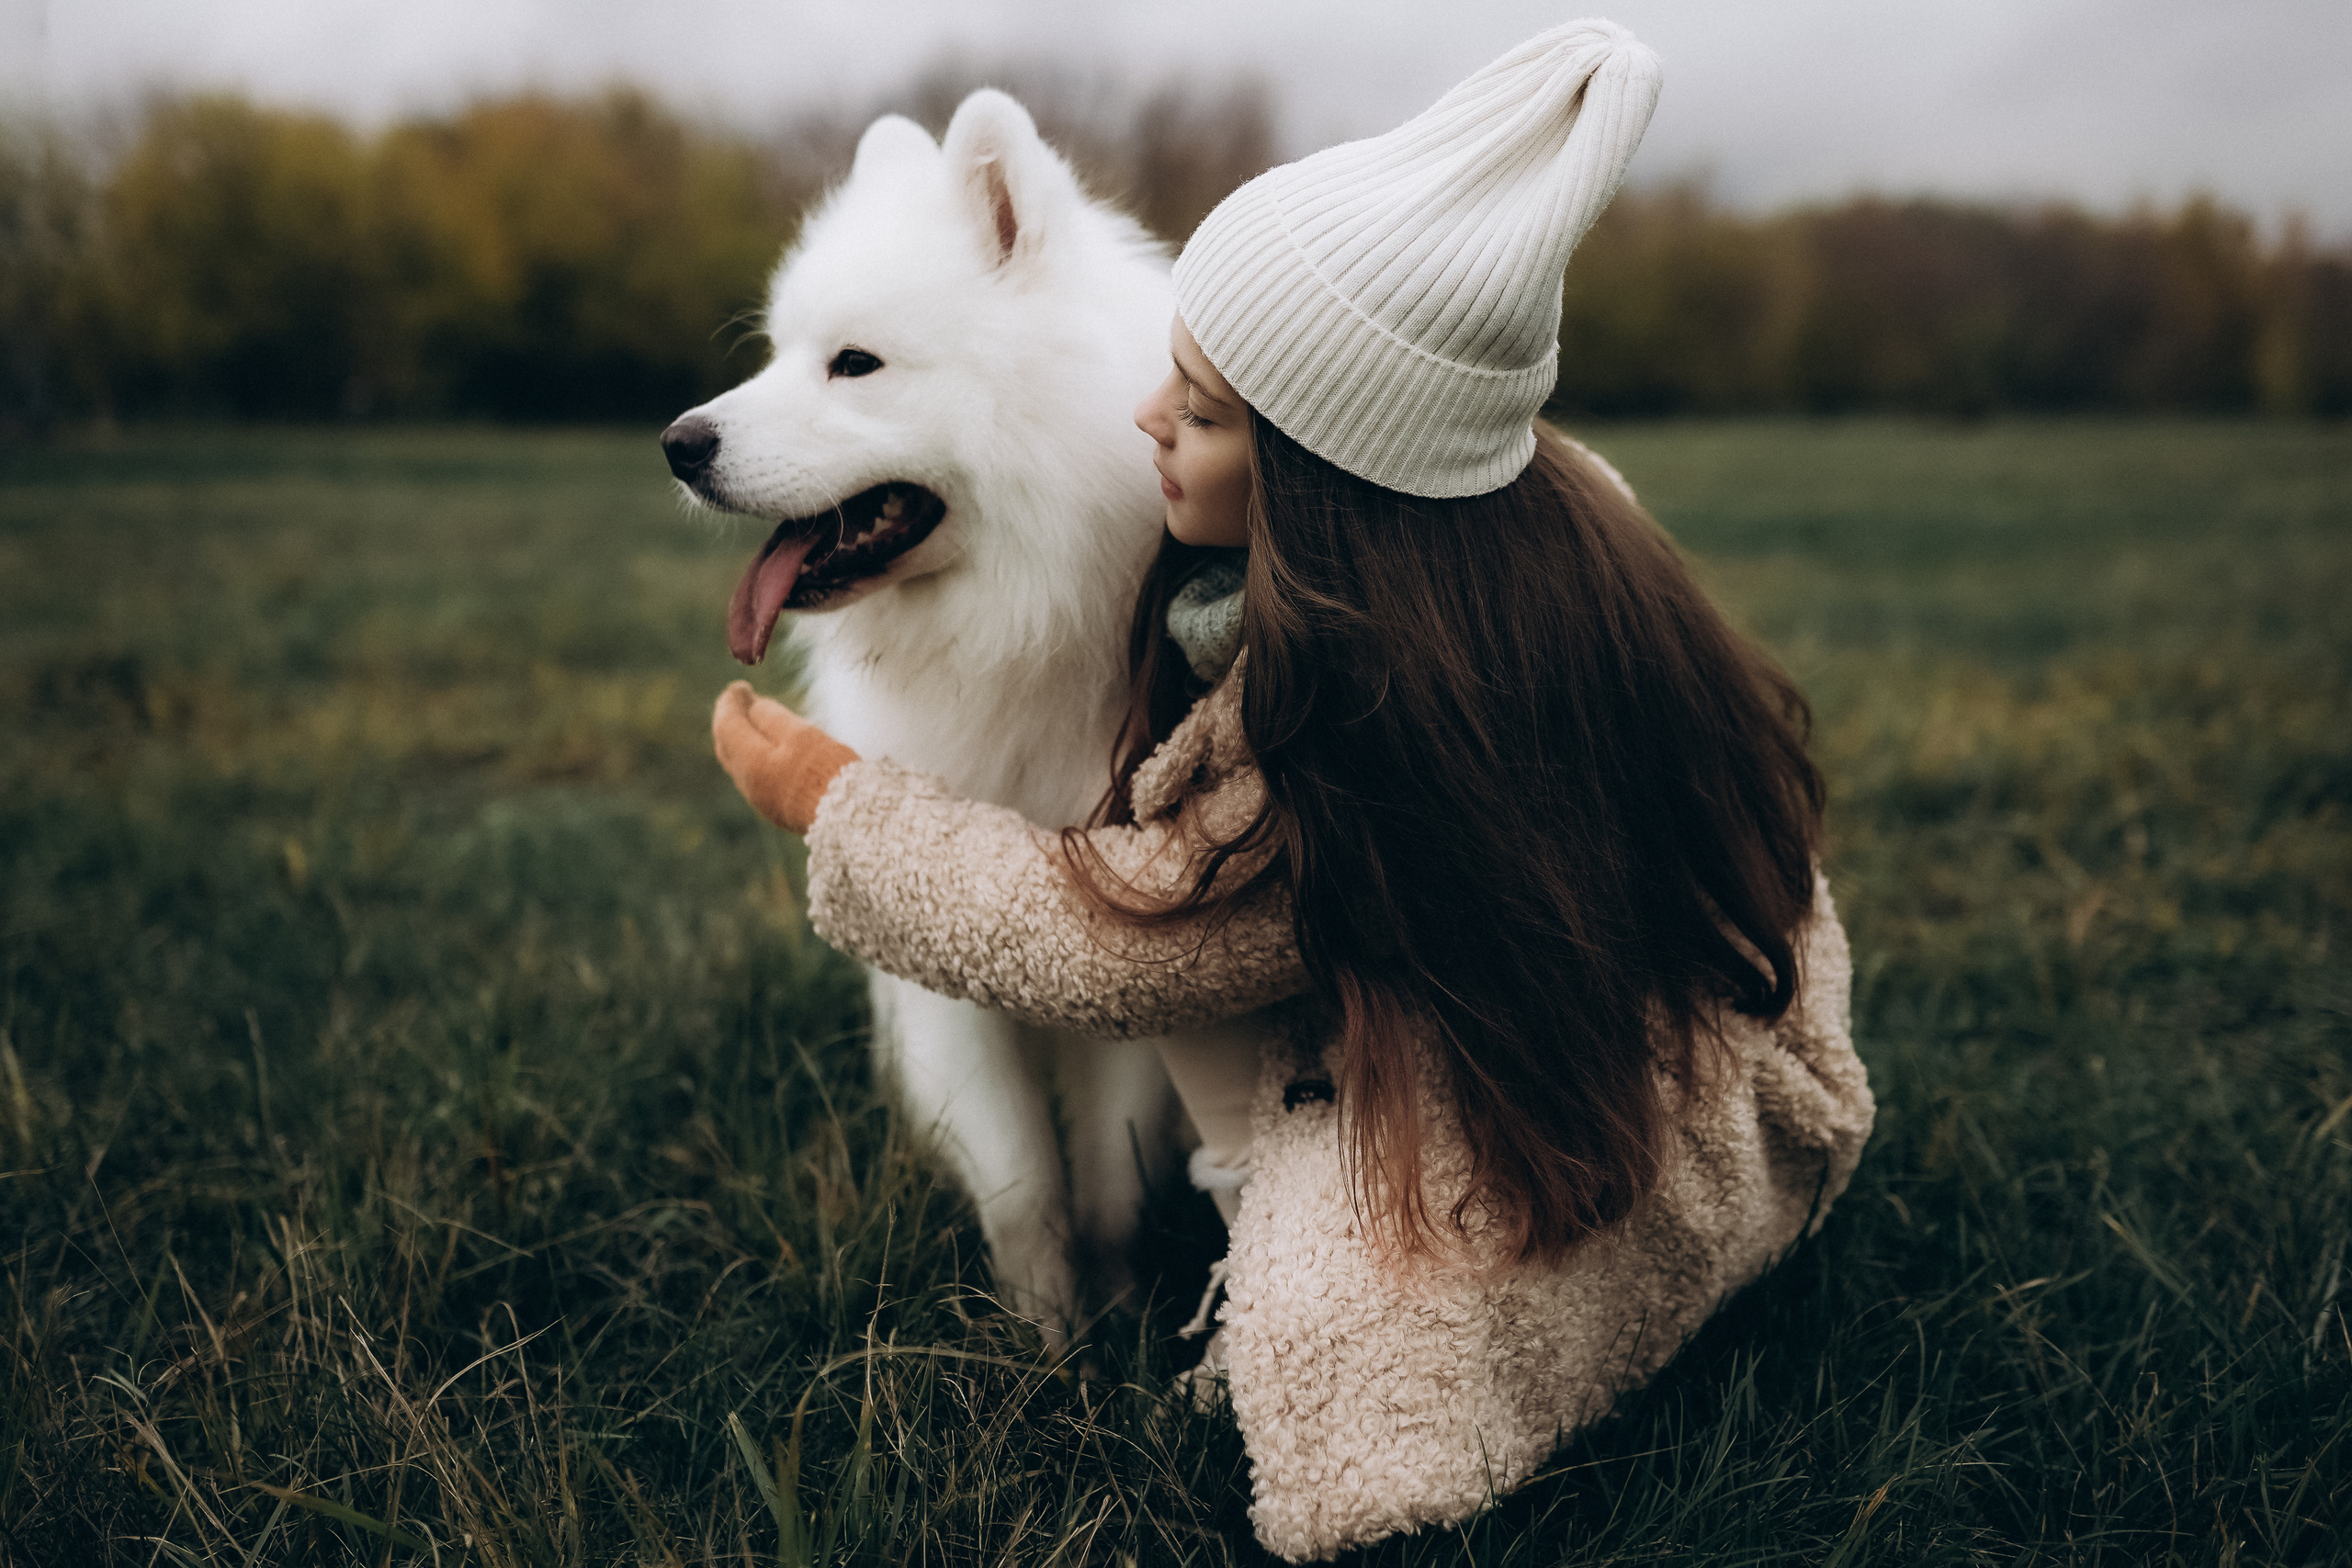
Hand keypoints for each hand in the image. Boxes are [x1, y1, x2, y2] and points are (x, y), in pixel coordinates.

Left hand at [711, 682, 859, 834]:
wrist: (851, 817)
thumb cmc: (828, 772)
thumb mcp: (802, 734)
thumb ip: (772, 718)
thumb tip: (754, 706)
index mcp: (751, 763)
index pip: (727, 725)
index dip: (730, 702)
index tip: (739, 686)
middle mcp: (749, 784)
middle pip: (727, 746)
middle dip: (731, 720)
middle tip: (742, 700)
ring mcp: (761, 800)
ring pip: (740, 763)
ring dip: (742, 738)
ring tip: (754, 720)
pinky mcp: (777, 810)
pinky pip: (755, 777)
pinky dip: (755, 755)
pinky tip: (769, 748)